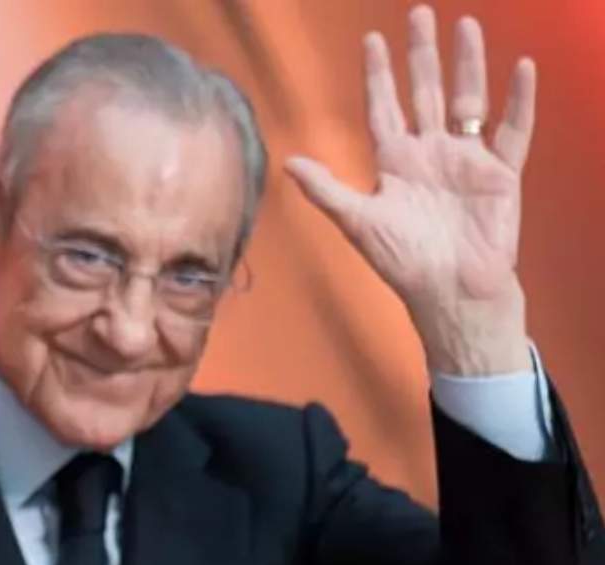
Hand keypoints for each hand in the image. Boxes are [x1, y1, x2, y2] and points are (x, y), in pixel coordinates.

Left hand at [285, 6, 533, 375]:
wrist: (450, 292)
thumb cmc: (403, 263)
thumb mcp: (359, 223)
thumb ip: (327, 190)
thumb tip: (289, 163)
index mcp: (395, 163)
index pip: (384, 108)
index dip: (379, 75)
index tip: (372, 39)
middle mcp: (430, 154)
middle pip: (425, 92)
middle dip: (422, 55)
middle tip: (419, 14)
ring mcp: (466, 160)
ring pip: (468, 99)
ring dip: (467, 64)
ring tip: (466, 25)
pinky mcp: (500, 173)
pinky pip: (513, 128)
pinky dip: (519, 100)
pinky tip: (521, 68)